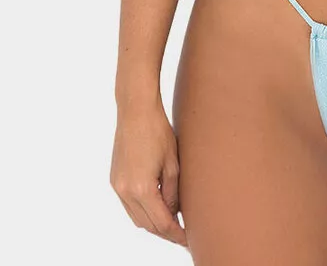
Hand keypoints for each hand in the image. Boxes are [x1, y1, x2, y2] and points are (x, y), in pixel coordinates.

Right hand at [110, 96, 187, 246]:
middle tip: (183, 232)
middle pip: (147, 225)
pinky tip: (157, 205)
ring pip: (136, 218)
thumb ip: (173, 193)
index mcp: (142, 189)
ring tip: (172, 220)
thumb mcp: (173, 164)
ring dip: (153, 222)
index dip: (176, 234)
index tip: (188, 240)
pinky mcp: (114, 180)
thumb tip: (174, 214)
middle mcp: (125, 192)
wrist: (135, 111)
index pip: (161, 223)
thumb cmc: (158, 132)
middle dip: (165, 231)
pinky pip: (129, 206)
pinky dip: (143, 210)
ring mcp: (117, 187)